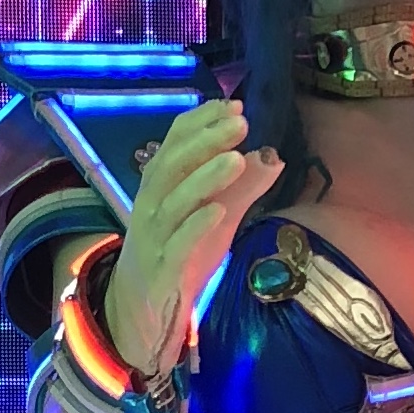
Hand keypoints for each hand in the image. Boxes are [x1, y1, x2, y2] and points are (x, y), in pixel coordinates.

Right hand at [102, 97, 282, 377]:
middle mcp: (153, 205)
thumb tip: (272, 156)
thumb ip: (241, 187)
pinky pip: (176, 246)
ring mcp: (155, 237)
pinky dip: (195, 227)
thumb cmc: (178, 250)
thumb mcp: (214, 214)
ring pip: (174, 201)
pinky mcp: (162, 270)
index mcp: (160, 184)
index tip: (234, 106)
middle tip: (240, 124)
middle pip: (173, 164)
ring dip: (205, 177)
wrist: (141, 306)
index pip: (174, 141)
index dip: (202, 121)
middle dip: (206, 140)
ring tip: (236, 158)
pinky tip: (218, 211)